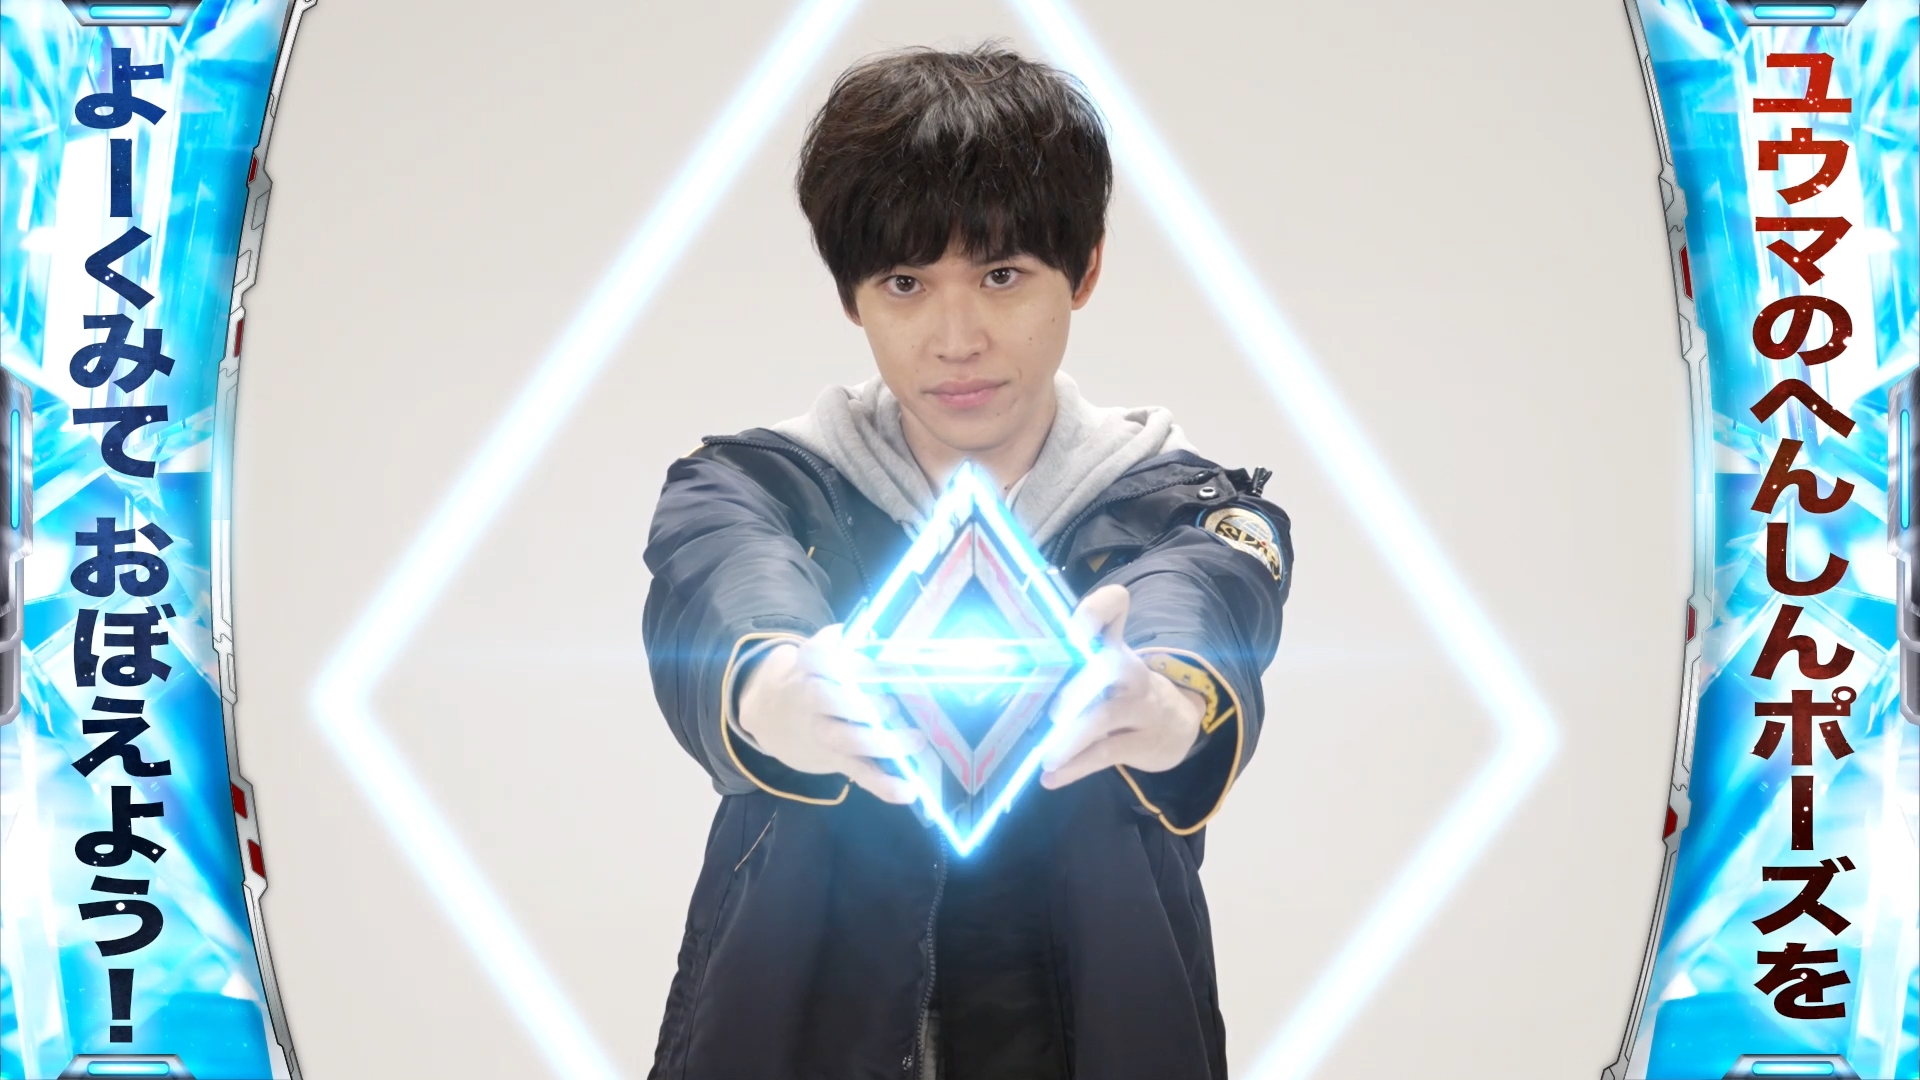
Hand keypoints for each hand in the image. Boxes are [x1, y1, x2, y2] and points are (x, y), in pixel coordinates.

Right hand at [735, 624, 925, 804]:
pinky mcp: (834, 760)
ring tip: (916, 740)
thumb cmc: (807, 678)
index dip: (854, 662)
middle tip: (894, 704)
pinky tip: (908, 791)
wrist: (769, 716)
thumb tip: (853, 631)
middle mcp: (811, 700)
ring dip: (883, 742)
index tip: (885, 664)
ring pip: (847, 741)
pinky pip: (859, 774)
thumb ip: (836, 643)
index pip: (825, 659)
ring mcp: (822, 734)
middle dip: (864, 704)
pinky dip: (884, 786)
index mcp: (808, 667)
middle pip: (833, 701)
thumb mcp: (814, 654)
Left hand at [1040, 584, 1205, 789]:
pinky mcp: (1143, 742)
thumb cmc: (1126, 691)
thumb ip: (1069, 658)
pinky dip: (1076, 766)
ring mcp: (1140, 707)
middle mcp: (1130, 671)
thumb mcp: (1108, 665)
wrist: (1177, 724)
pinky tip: (1051, 777)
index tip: (1073, 627)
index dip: (1095, 611)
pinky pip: (1107, 752)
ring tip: (1047, 757)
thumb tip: (1021, 656)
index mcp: (1115, 646)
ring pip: (1104, 716)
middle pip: (1108, 665)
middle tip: (1053, 711)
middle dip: (1076, 685)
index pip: (1112, 609)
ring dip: (1071, 737)